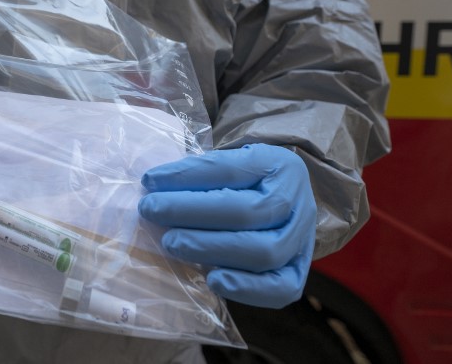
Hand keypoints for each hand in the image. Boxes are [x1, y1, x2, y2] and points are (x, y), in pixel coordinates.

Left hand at [137, 144, 315, 307]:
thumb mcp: (229, 162)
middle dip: (192, 212)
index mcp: (277, 164)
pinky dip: (246, 288)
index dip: (187, 175)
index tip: (150, 180)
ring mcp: (301, 238)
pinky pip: (281, 289)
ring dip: (210, 249)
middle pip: (246, 211)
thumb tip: (152, 186)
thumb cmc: (244, 182)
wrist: (283, 200)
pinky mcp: (297, 271)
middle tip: (152, 211)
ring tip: (171, 243)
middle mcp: (295, 200)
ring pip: (263, 251)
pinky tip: (212, 280)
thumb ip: (199, 173)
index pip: (230, 169)